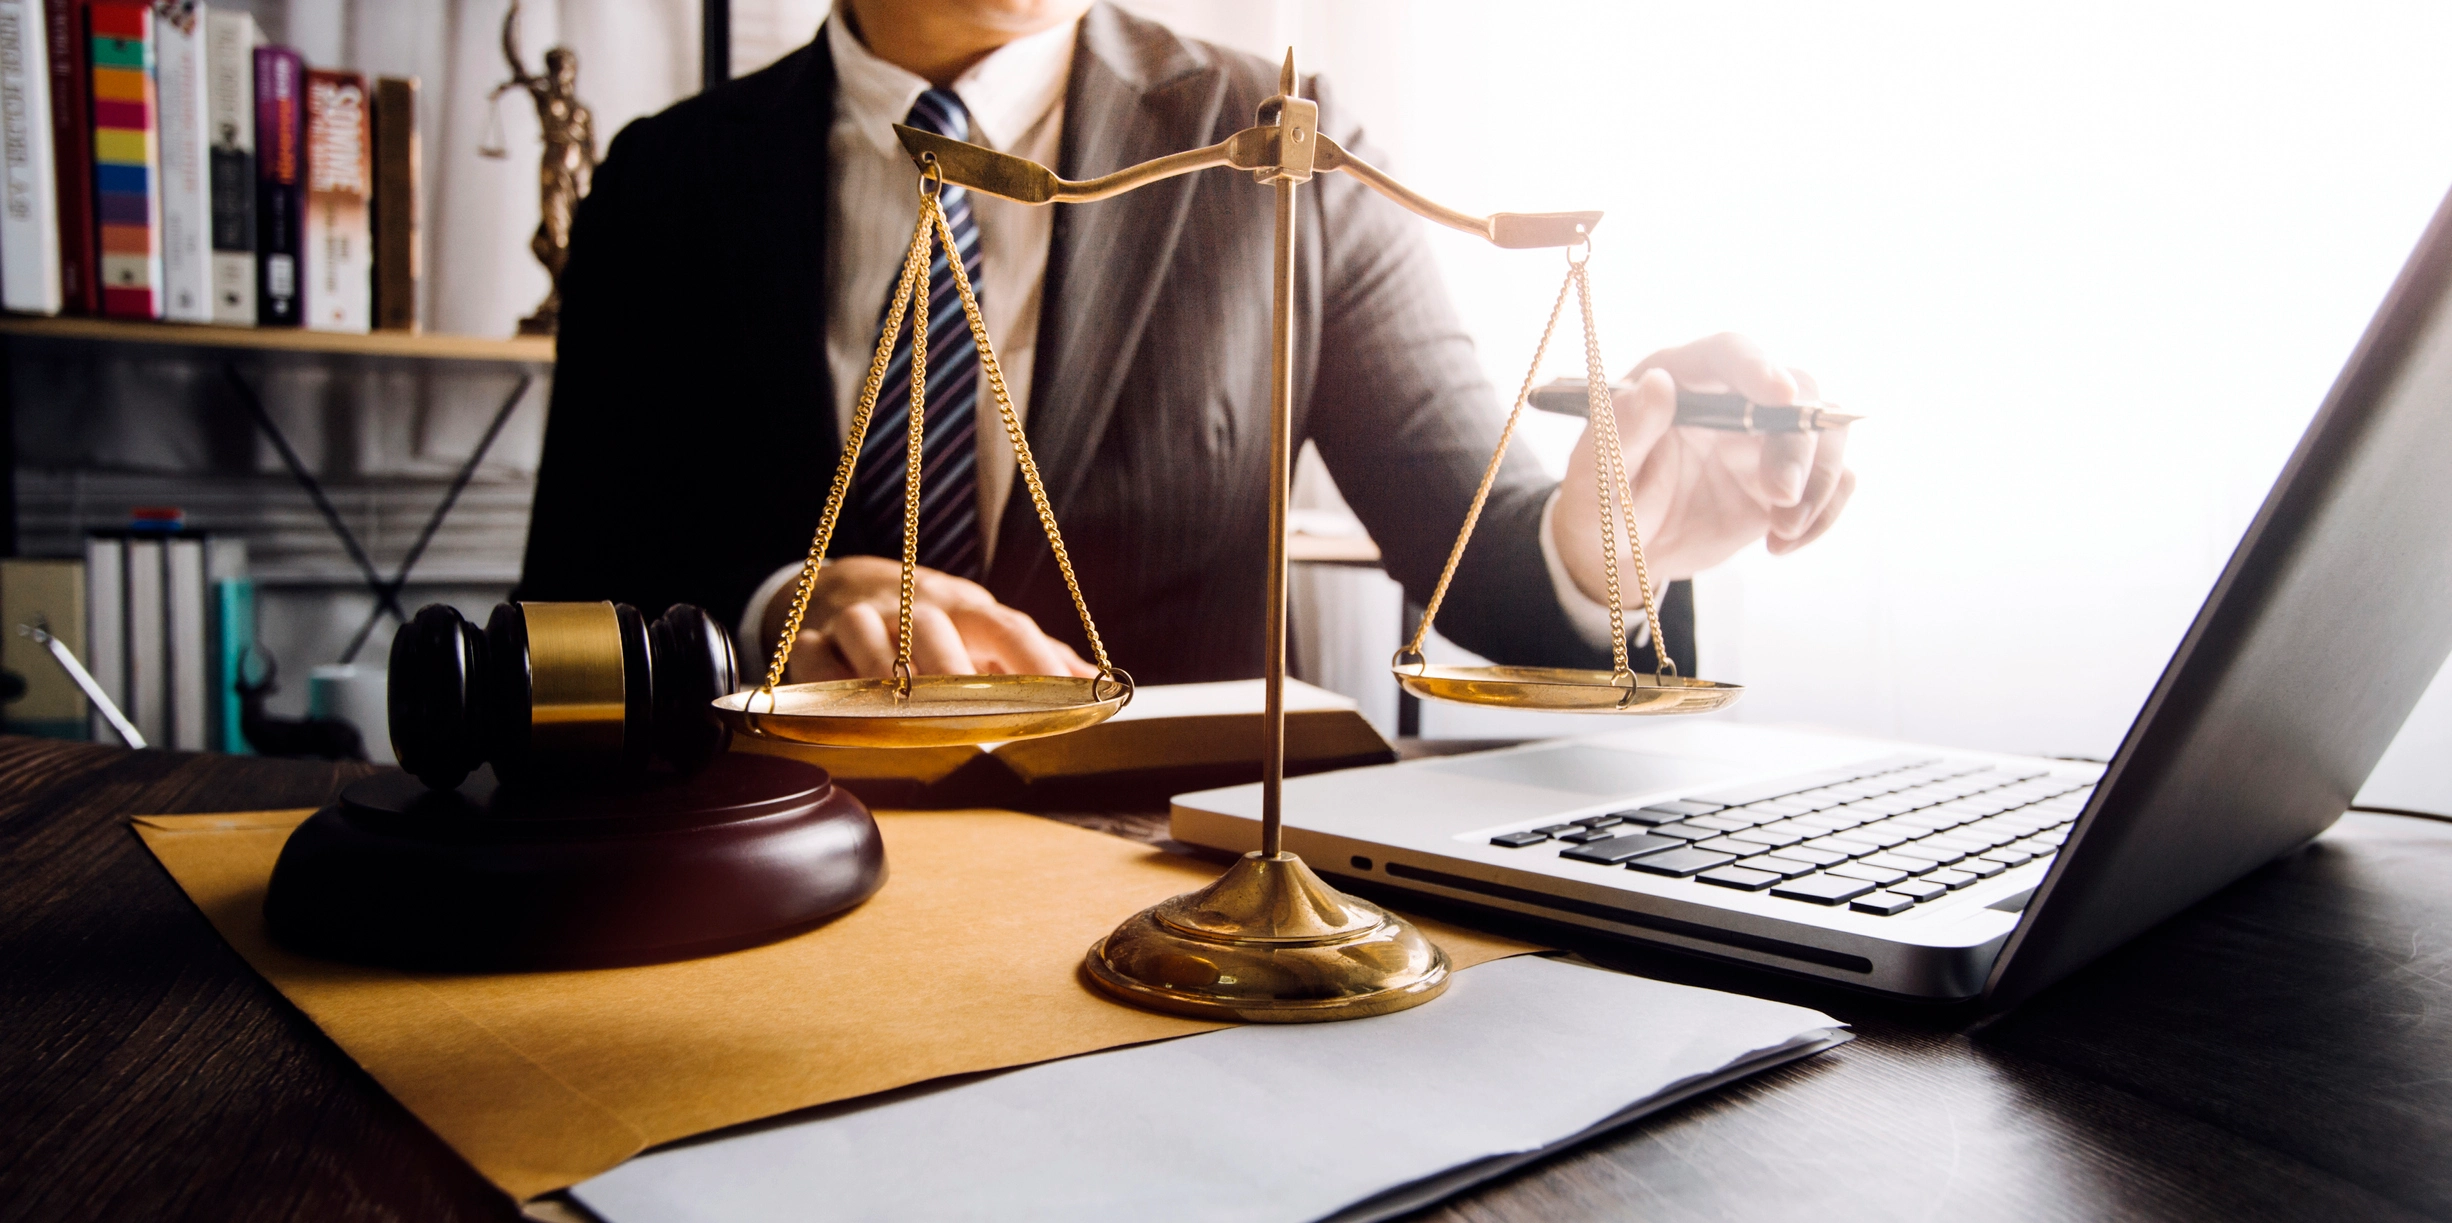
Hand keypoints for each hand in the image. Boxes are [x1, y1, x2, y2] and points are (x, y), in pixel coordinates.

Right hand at [759, 556, 1096, 681]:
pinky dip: (828, 681)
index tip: (1063, 695)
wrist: (845, 586)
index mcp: (965, 608)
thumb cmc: (930, 622)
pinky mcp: (815, 640)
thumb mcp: (980, 629)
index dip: (1034, 658)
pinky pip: (815, 659)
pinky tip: (845, 710)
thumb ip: (1033, 656)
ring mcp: (860, 620)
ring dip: (887, 673)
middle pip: (934, 630)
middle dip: (954, 671)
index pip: (1005, 626)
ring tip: (907, 713)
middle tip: (975, 716)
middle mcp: (914, 607)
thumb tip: (1097, 681)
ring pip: (869, 635)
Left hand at [1551, 332, 1855, 602]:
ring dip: (1820, 482)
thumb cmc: (1600, 505)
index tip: (1780, 395)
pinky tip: (1781, 543)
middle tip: (1780, 496)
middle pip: (1797, 391)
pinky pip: (1833, 481)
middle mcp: (1733, 399)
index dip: (1757, 366)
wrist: (1622, 554)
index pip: (1727, 353)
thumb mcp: (1597, 477)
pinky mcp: (1786, 478)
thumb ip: (1622, 432)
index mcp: (1681, 379)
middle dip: (1799, 442)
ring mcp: (1765, 439)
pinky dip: (1824, 513)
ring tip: (1783, 529)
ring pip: (1827, 433)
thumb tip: (1656, 383)